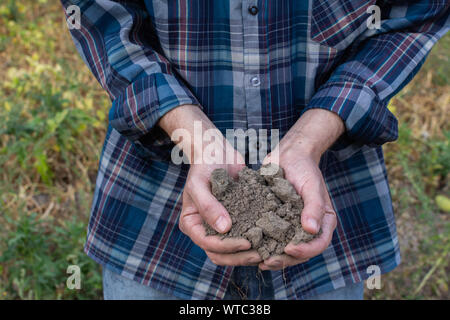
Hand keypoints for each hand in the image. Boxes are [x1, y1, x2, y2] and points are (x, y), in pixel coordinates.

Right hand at [159, 105, 261, 265]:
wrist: (217, 152)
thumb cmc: (204, 165)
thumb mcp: (199, 183)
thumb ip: (208, 206)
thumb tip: (224, 229)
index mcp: (192, 224)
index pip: (208, 244)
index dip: (227, 247)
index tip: (246, 243)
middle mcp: (205, 229)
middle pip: (220, 254)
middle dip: (240, 257)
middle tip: (261, 254)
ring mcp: (221, 226)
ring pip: (233, 250)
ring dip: (249, 253)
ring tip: (268, 250)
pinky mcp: (236, 220)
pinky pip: (245, 235)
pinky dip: (257, 240)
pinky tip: (273, 238)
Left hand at [258, 109, 343, 269]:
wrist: (288, 156)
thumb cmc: (304, 168)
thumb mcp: (311, 185)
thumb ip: (314, 206)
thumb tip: (311, 229)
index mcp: (323, 221)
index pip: (319, 244)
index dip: (306, 251)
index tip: (290, 248)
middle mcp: (308, 228)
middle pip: (300, 253)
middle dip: (285, 260)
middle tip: (267, 262)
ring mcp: (291, 226)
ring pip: (284, 249)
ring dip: (272, 257)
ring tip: (256, 260)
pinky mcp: (276, 222)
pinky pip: (271, 238)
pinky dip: (262, 245)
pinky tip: (249, 248)